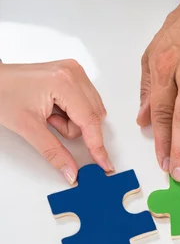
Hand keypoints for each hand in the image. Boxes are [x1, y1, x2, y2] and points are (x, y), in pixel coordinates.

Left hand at [0, 60, 111, 183]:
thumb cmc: (2, 93)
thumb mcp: (28, 127)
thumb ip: (53, 152)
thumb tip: (70, 170)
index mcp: (65, 82)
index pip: (90, 121)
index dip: (97, 146)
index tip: (105, 164)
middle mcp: (75, 74)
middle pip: (93, 117)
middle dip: (73, 128)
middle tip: (49, 122)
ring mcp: (76, 73)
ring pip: (92, 112)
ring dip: (73, 121)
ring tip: (49, 113)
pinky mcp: (74, 75)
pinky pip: (87, 103)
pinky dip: (73, 112)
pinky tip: (55, 107)